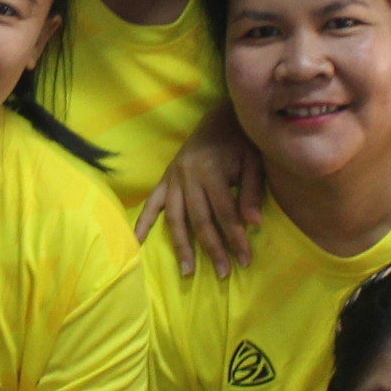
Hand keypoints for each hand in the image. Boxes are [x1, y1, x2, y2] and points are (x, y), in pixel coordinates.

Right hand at [137, 106, 268, 277]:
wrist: (219, 116)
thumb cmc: (241, 142)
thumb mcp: (254, 162)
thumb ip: (252, 192)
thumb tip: (254, 225)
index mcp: (211, 171)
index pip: (225, 213)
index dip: (236, 238)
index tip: (246, 260)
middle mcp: (188, 176)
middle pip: (200, 220)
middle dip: (213, 249)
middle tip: (223, 274)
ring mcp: (174, 178)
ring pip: (175, 218)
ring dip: (181, 246)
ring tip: (187, 271)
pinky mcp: (165, 178)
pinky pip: (152, 203)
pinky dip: (143, 222)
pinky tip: (137, 242)